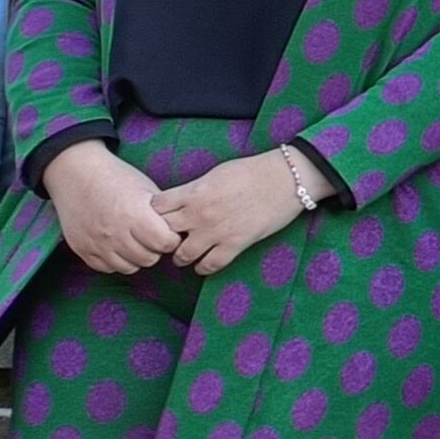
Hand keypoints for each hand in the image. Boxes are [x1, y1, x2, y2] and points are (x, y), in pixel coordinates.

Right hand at [46, 144, 179, 276]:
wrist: (76, 173)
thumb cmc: (116, 178)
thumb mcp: (146, 189)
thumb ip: (162, 212)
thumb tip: (181, 230)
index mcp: (134, 214)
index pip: (165, 244)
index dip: (171, 239)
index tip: (169, 232)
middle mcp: (114, 232)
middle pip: (148, 259)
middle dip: (155, 249)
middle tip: (151, 236)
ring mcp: (96, 243)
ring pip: (129, 267)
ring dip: (136, 257)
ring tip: (135, 240)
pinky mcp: (82, 249)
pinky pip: (107, 268)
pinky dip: (116, 260)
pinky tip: (118, 245)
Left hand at [153, 149, 316, 271]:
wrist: (286, 179)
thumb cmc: (252, 171)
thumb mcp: (215, 173)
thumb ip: (194, 190)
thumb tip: (180, 201)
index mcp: (193, 192)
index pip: (156, 208)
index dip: (153, 213)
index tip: (159, 216)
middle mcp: (199, 214)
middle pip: (163, 233)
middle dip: (162, 237)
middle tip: (167, 239)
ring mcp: (216, 232)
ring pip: (181, 256)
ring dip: (180, 257)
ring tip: (184, 254)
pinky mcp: (235, 244)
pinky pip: (209, 265)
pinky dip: (202, 267)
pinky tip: (203, 264)